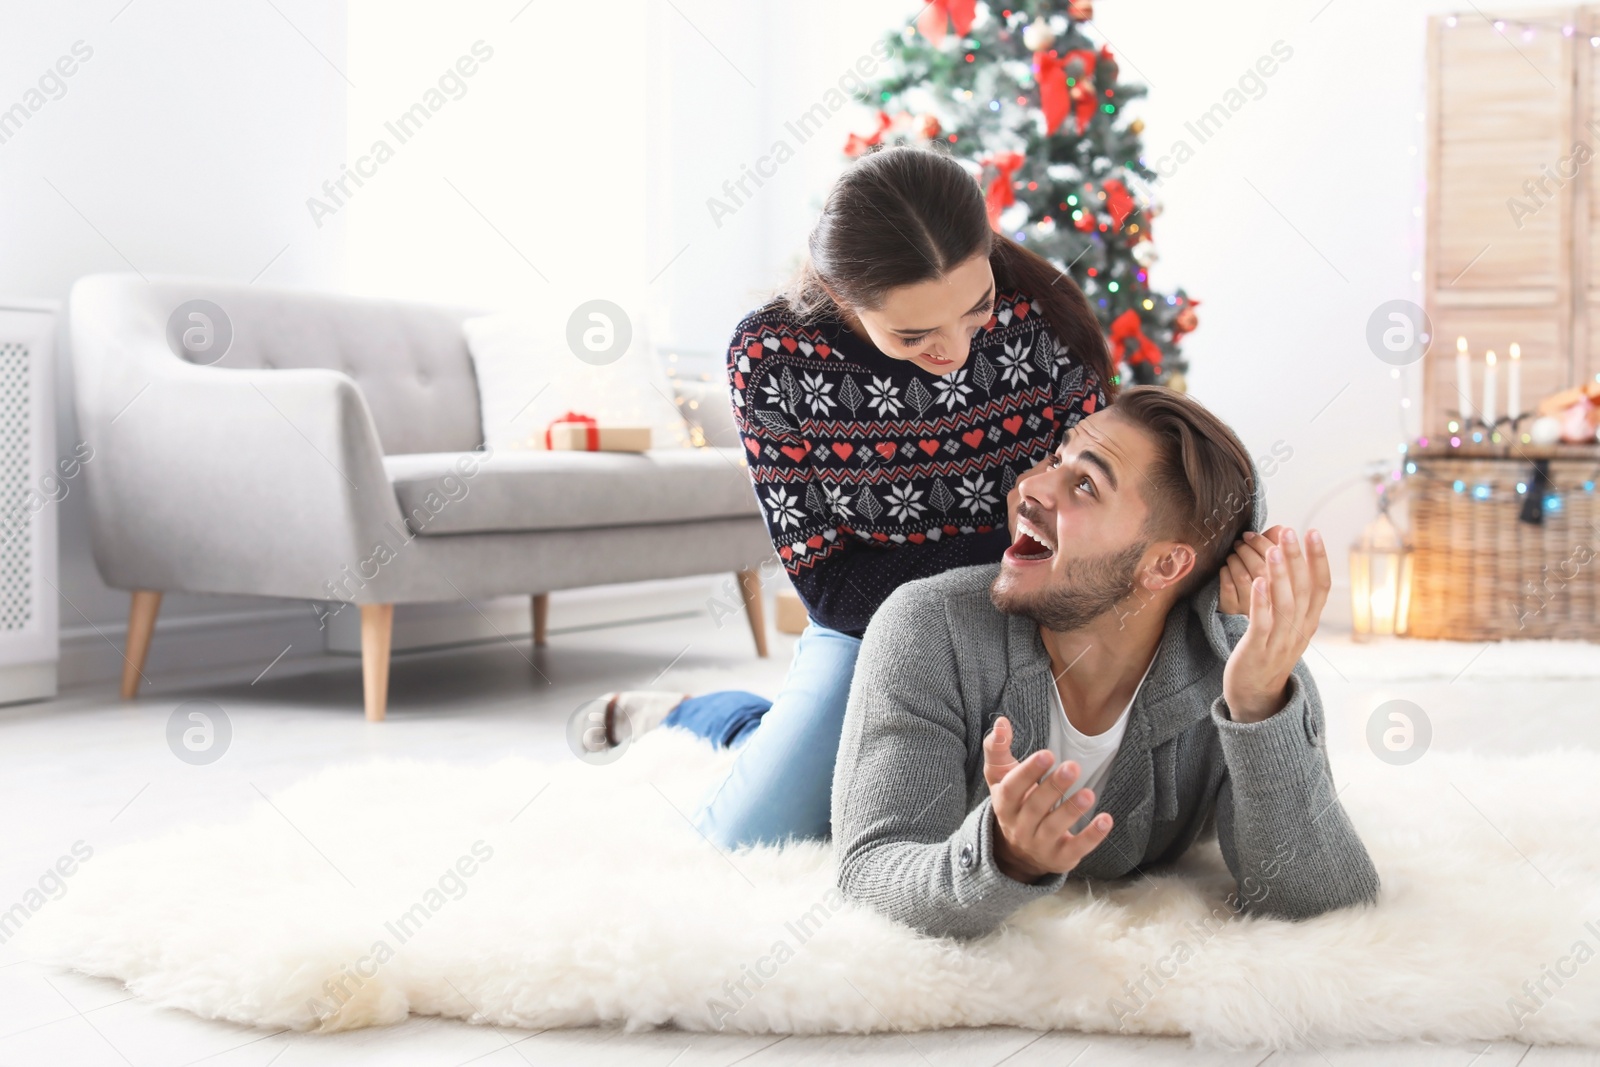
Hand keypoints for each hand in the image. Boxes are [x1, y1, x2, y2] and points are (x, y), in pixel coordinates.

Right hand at [981, 716, 1112, 882]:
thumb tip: (1001, 722)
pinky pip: (1076, 848)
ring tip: (1089, 793)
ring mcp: (1040, 845)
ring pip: (1054, 828)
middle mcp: (1019, 827)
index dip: (1028, 772)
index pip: (1012, 789)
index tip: (1047, 754)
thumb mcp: (1001, 778)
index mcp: (1004, 805)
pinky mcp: (1060, 858)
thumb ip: (998, 749)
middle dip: (1054, 787)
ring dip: (1072, 810)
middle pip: (1035, 807)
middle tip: (1073, 766)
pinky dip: (1092, 836)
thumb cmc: (1014, 803)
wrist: (1018, 852)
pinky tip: (1106, 820)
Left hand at [1221, 527, 1330, 722]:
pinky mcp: (1257, 651)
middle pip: (1303, 590)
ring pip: (1285, 605)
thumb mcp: (1287, 626)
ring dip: (1280, 575)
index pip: (1321, 586)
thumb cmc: (1268, 653)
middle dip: (1297, 558)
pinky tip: (1256, 582)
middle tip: (1290, 531)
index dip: (1318, 559)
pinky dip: (1261, 602)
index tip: (1312, 532)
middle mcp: (1299, 631)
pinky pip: (1262, 624)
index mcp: (1309, 623)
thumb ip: (1291, 599)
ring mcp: (1279, 642)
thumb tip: (1291, 562)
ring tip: (1274, 550)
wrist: (1256, 695)